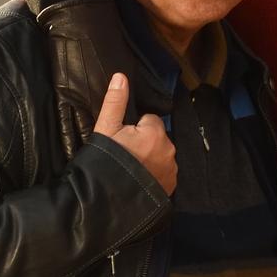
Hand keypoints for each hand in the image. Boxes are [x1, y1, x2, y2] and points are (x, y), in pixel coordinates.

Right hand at [93, 72, 175, 193]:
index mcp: (155, 132)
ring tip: (131, 170)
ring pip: (161, 155)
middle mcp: (169, 149)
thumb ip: (115, 102)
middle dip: (144, 143)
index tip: (122, 141)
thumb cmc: (106, 160)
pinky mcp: (170, 187)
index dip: (134, 129)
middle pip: (157, 138)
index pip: (149, 120)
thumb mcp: (105, 129)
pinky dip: (155, 175)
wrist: (107, 200)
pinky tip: (139, 181)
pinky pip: (164, 173)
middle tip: (125, 155)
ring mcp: (171, 170)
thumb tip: (121, 76)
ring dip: (150, 159)